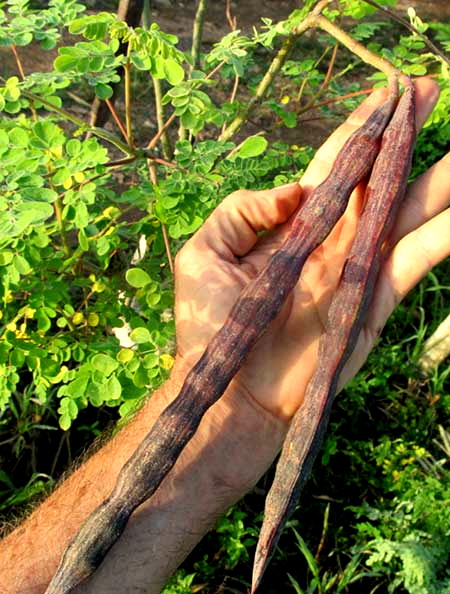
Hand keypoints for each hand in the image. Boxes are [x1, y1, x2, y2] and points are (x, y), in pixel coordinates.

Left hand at [174, 77, 448, 423]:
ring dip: (438, 182)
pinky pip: (413, 263)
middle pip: (377, 180)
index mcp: (292, 228)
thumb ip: (242, 211)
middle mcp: (330, 243)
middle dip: (404, 137)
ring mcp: (356, 272)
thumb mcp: (205, 255)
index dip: (359, 129)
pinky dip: (442, 238)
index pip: (333, 167)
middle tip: (433, 92)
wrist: (231, 397)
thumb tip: (295, 188)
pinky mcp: (374, 305)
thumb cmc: (209, 329)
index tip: (388, 92)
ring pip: (405, 214)